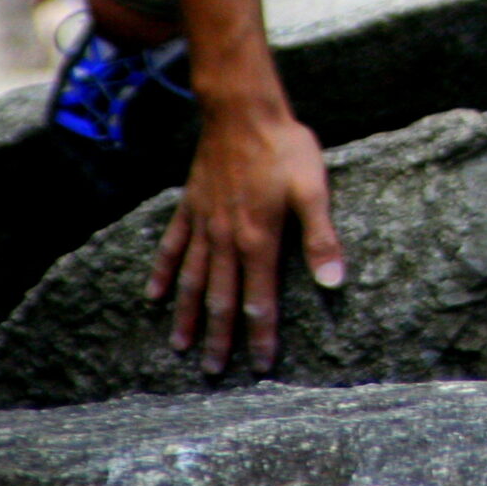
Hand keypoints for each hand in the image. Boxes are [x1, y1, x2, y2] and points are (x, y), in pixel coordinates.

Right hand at [151, 100, 344, 374]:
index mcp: (258, 240)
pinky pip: (171, 247)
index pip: (259, 299)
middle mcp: (225, 239)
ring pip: (191, 280)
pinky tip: (152, 295)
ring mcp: (203, 224)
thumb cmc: (284, 149)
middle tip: (213, 372)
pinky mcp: (189, 207)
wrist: (242, 113)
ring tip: (180, 346)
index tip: (260, 365)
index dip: (260, 334)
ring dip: (186, 315)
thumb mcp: (313, 190)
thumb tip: (334, 281)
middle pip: (220, 298)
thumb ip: (321, 238)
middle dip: (219, 337)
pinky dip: (161, 272)